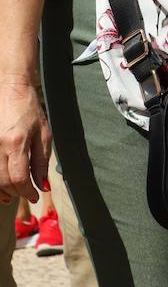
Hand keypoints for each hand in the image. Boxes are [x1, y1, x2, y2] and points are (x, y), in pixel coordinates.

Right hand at [0, 78, 49, 203]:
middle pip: (3, 180)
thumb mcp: (43, 134)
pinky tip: (0, 186)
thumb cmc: (30, 111)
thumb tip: (42, 184)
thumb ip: (41, 161)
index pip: (19, 177)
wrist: (11, 90)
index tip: (35, 196)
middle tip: (26, 196)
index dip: (27, 191)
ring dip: (1, 190)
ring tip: (11, 196)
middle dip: (16, 192)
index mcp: (16, 143)